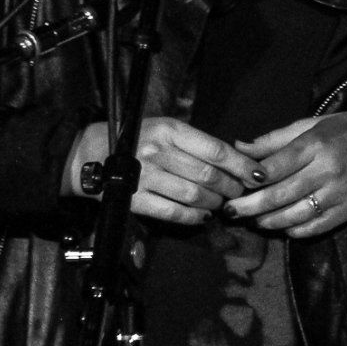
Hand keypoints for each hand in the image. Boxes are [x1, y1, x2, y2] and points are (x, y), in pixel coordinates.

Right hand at [62, 117, 249, 225]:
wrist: (89, 155)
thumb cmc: (136, 139)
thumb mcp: (164, 128)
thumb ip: (194, 143)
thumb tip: (234, 160)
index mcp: (170, 130)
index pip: (216, 149)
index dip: (241, 165)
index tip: (257, 174)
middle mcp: (159, 151)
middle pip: (209, 175)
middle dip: (231, 187)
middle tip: (238, 192)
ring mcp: (146, 176)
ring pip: (194, 195)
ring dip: (214, 203)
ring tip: (219, 203)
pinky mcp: (134, 199)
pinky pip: (173, 212)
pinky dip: (193, 217)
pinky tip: (202, 216)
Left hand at [222, 109, 346, 237]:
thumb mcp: (313, 125)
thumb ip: (276, 139)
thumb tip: (240, 147)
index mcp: (317, 144)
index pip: (274, 167)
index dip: (249, 179)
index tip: (233, 185)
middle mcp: (327, 169)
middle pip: (279, 195)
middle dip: (249, 206)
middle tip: (230, 211)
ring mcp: (339, 193)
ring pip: (294, 216)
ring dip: (268, 221)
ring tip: (254, 219)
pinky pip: (314, 227)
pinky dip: (294, 231)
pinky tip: (282, 226)